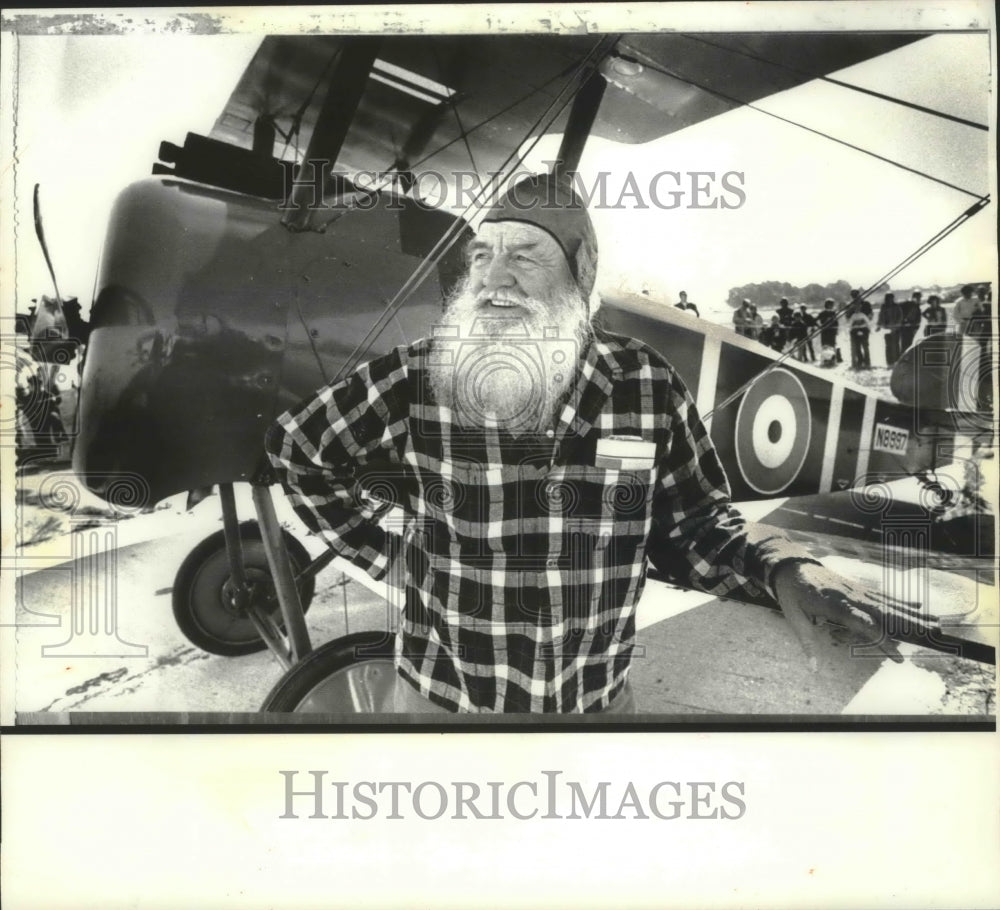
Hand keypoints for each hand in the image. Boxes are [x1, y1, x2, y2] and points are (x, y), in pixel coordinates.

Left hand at [771, 560, 936, 670]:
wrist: (791, 566)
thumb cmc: (791, 595)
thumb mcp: (793, 618)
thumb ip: (806, 643)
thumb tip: (814, 670)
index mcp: (834, 605)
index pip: (863, 625)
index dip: (882, 641)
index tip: (899, 658)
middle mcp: (850, 596)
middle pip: (883, 612)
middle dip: (908, 625)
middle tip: (932, 638)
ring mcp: (856, 591)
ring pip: (888, 603)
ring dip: (912, 614)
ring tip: (936, 624)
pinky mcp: (858, 588)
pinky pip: (883, 596)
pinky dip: (901, 601)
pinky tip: (919, 606)